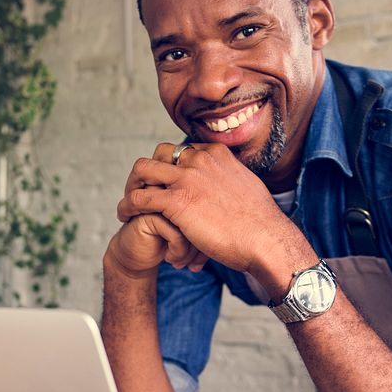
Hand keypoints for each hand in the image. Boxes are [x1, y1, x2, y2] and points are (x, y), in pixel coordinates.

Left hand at [117, 142, 292, 273]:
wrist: (266, 240)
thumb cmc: (261, 223)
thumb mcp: (246, 187)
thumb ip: (230, 181)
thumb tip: (229, 186)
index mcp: (216, 154)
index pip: (181, 151)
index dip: (169, 168)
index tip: (164, 185)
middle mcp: (199, 160)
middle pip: (158, 154)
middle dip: (146, 172)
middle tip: (141, 192)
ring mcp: (186, 178)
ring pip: (142, 170)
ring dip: (131, 186)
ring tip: (128, 205)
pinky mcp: (176, 201)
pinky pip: (138, 198)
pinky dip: (126, 207)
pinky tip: (125, 217)